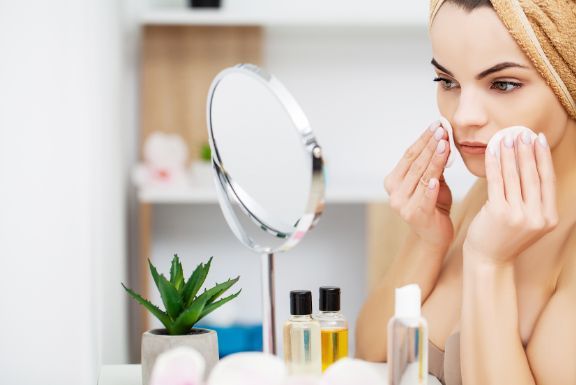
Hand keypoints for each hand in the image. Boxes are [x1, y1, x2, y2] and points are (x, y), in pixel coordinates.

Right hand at [384, 121, 453, 249]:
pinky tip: (437, 179)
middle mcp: (394, 193)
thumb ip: (433, 165)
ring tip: (445, 143)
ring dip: (434, 159)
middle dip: (430, 145)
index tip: (436, 125)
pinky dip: (431, 189)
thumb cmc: (434, 205)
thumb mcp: (433, 181)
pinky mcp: (415, 216)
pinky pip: (425, 198)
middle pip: (415, 164)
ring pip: (422, 177)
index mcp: (393, 182)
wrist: (433, 235)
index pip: (409, 155)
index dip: (422, 139)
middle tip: (442, 129)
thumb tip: (441, 140)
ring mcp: (402, 205)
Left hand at [464, 131, 557, 264]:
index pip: (547, 180)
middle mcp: (537, 216)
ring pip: (514, 176)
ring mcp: (519, 216)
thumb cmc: (503, 237)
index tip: (538, 139)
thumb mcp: (527, 220)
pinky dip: (494, 164)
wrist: (488, 260)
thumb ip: (533, 199)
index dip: (543, 157)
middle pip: (532, 175)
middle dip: (527, 151)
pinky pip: (496, 182)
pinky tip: (492, 151)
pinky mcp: (499, 213)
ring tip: (507, 137)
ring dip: (510, 154)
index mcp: (549, 217)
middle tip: (522, 132)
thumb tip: (530, 164)